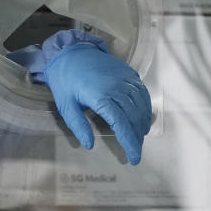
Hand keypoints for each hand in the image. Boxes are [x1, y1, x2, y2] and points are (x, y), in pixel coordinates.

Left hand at [8, 30, 151, 164]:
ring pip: (141, 105)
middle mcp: (117, 87)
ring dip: (143, 123)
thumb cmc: (65, 81)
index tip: (133, 159)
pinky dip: (145, 106)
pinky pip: (142, 92)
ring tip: (140, 137)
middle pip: (134, 117)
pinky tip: (143, 116)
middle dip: (137, 137)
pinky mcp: (129, 73)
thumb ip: (78, 125)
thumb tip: (90, 145)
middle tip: (135, 151)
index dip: (130, 143)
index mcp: (101, 97)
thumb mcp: (65, 105)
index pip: (122, 125)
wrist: (70, 52)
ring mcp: (125, 79)